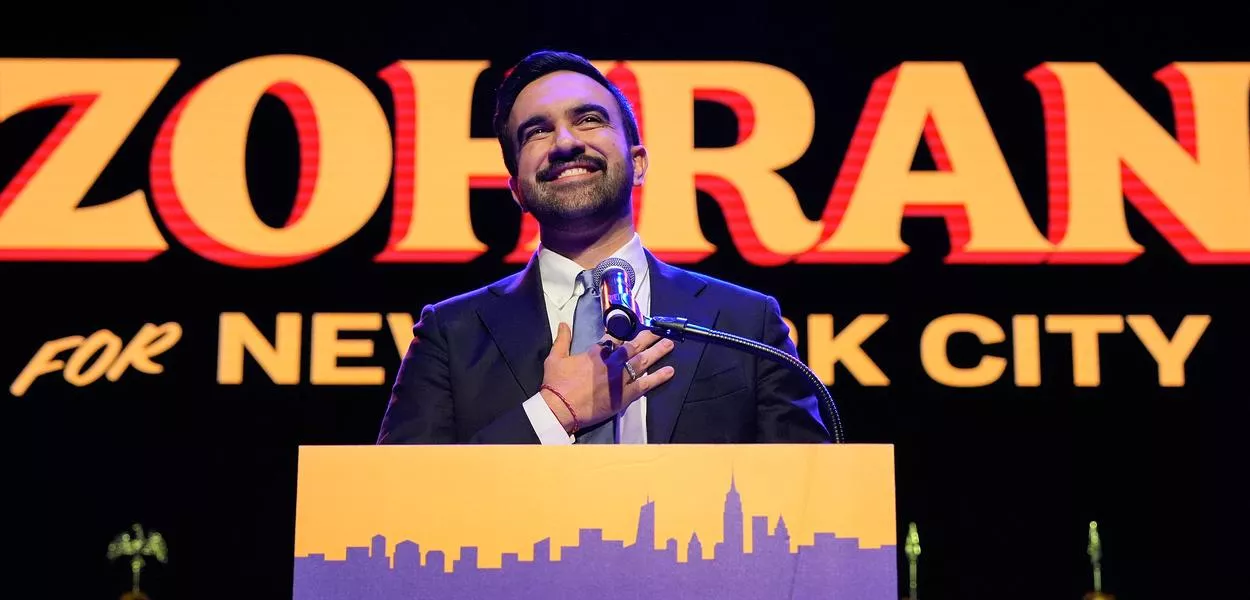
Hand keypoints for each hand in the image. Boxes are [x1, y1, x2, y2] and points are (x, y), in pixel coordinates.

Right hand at [540, 323, 676, 433]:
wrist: (560, 408)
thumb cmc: (556, 384)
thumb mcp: (555, 358)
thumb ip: (562, 340)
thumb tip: (563, 324)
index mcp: (596, 353)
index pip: (614, 339)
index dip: (625, 334)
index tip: (634, 330)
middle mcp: (611, 362)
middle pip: (633, 347)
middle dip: (647, 338)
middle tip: (660, 332)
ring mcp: (620, 378)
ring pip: (643, 362)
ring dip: (657, 352)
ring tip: (669, 344)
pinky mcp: (625, 395)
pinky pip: (646, 384)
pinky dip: (659, 377)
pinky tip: (669, 371)